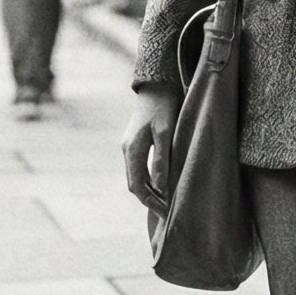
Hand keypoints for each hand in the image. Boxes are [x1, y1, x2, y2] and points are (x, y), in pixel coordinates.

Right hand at [122, 84, 179, 214]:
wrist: (157, 81)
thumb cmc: (163, 105)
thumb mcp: (166, 132)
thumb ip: (161, 160)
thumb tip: (160, 189)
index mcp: (132, 150)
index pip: (137, 187)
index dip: (150, 203)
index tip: (167, 213)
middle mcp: (127, 150)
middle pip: (135, 184)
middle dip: (149, 200)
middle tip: (168, 211)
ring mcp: (129, 144)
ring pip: (137, 176)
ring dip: (149, 190)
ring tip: (167, 200)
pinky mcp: (136, 139)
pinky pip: (139, 166)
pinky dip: (148, 178)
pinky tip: (162, 181)